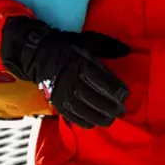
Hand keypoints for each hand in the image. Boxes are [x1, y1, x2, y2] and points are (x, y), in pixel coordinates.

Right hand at [0, 17, 130, 128]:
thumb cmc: (67, 47)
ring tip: (110, 120)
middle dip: (111, 107)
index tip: (125, 94)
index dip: (117, 91)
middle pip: (96, 99)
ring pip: (84, 110)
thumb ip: (108, 46)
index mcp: (83, 65)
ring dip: (99, 117)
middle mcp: (73, 81)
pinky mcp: (56, 102)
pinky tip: (93, 124)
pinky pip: (71, 116)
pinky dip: (83, 122)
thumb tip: (128, 50)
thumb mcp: (88, 41)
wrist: (37, 55)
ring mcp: (63, 94)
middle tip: (122, 111)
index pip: (104, 82)